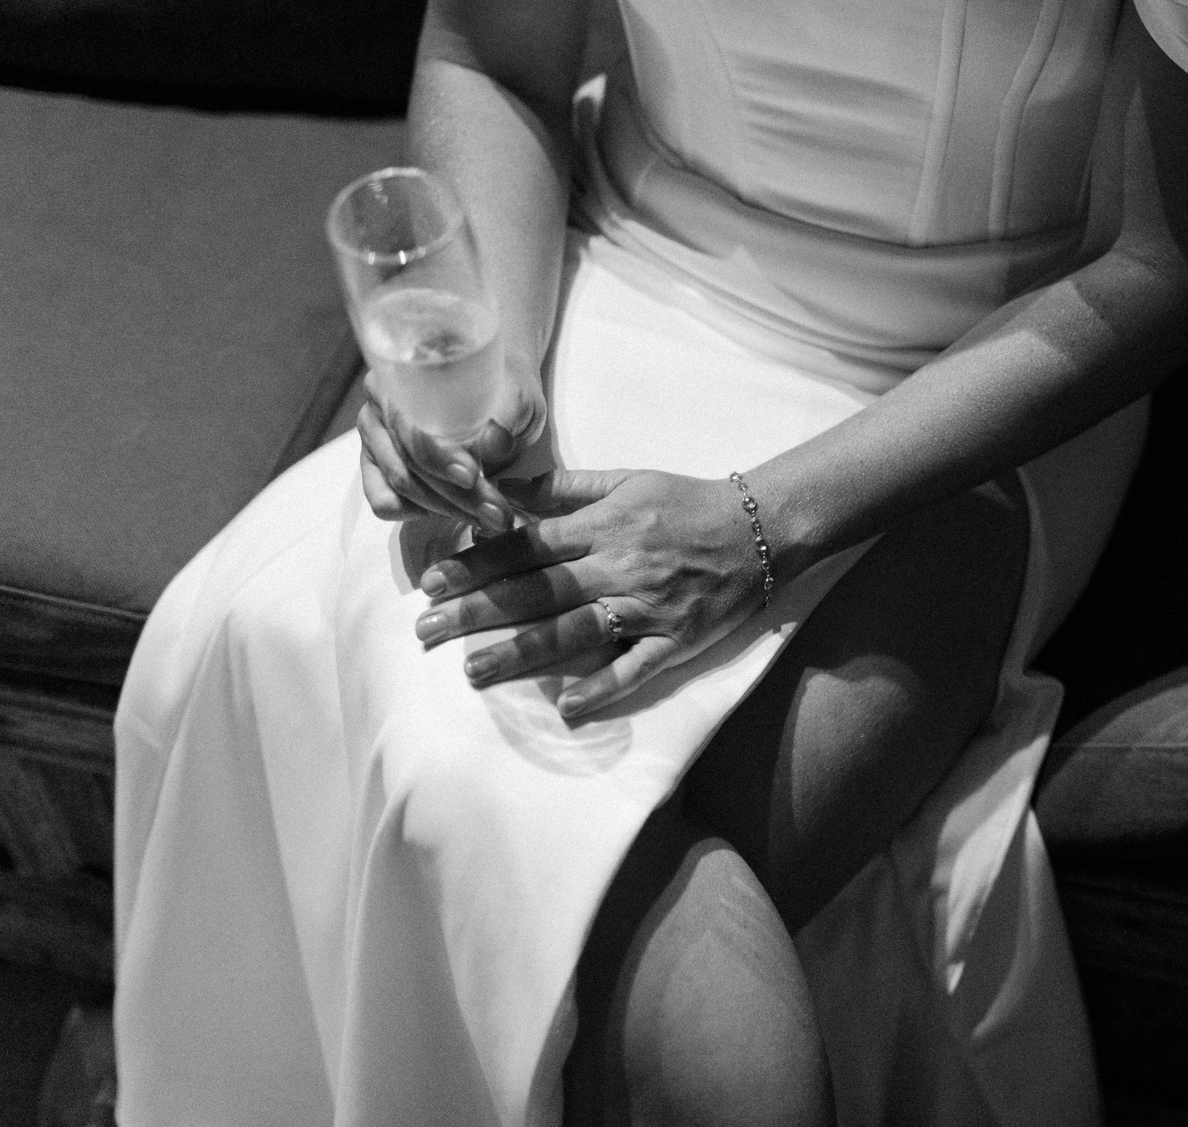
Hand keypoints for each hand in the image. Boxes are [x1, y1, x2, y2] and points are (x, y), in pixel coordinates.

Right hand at [357, 350, 546, 532]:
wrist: (500, 400)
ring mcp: (374, 437)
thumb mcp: (517, 398)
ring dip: (447, 509)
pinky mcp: (375, 467)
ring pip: (400, 486)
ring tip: (492, 517)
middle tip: (500, 515)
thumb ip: (505, 415)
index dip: (440, 457)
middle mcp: (379, 403)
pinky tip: (455, 508)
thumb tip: (493, 442)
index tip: (472, 478)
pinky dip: (420, 513)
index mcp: (405, 375)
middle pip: (408, 462)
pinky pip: (385, 502)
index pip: (412, 426)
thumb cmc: (505, 393)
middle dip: (456, 495)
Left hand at [410, 469, 768, 717]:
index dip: (476, 564)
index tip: (431, 582)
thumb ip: (562, 487)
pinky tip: (567, 708)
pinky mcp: (677, 639)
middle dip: (477, 610)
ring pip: (575, 631)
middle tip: (426, 630)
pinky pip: (637, 667)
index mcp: (603, 525)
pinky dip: (604, 687)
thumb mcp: (625, 479)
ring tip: (473, 672)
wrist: (761, 528)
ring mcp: (648, 606)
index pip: (526, 545)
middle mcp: (619, 565)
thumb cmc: (687, 501)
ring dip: (521, 652)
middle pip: (538, 590)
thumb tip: (501, 490)